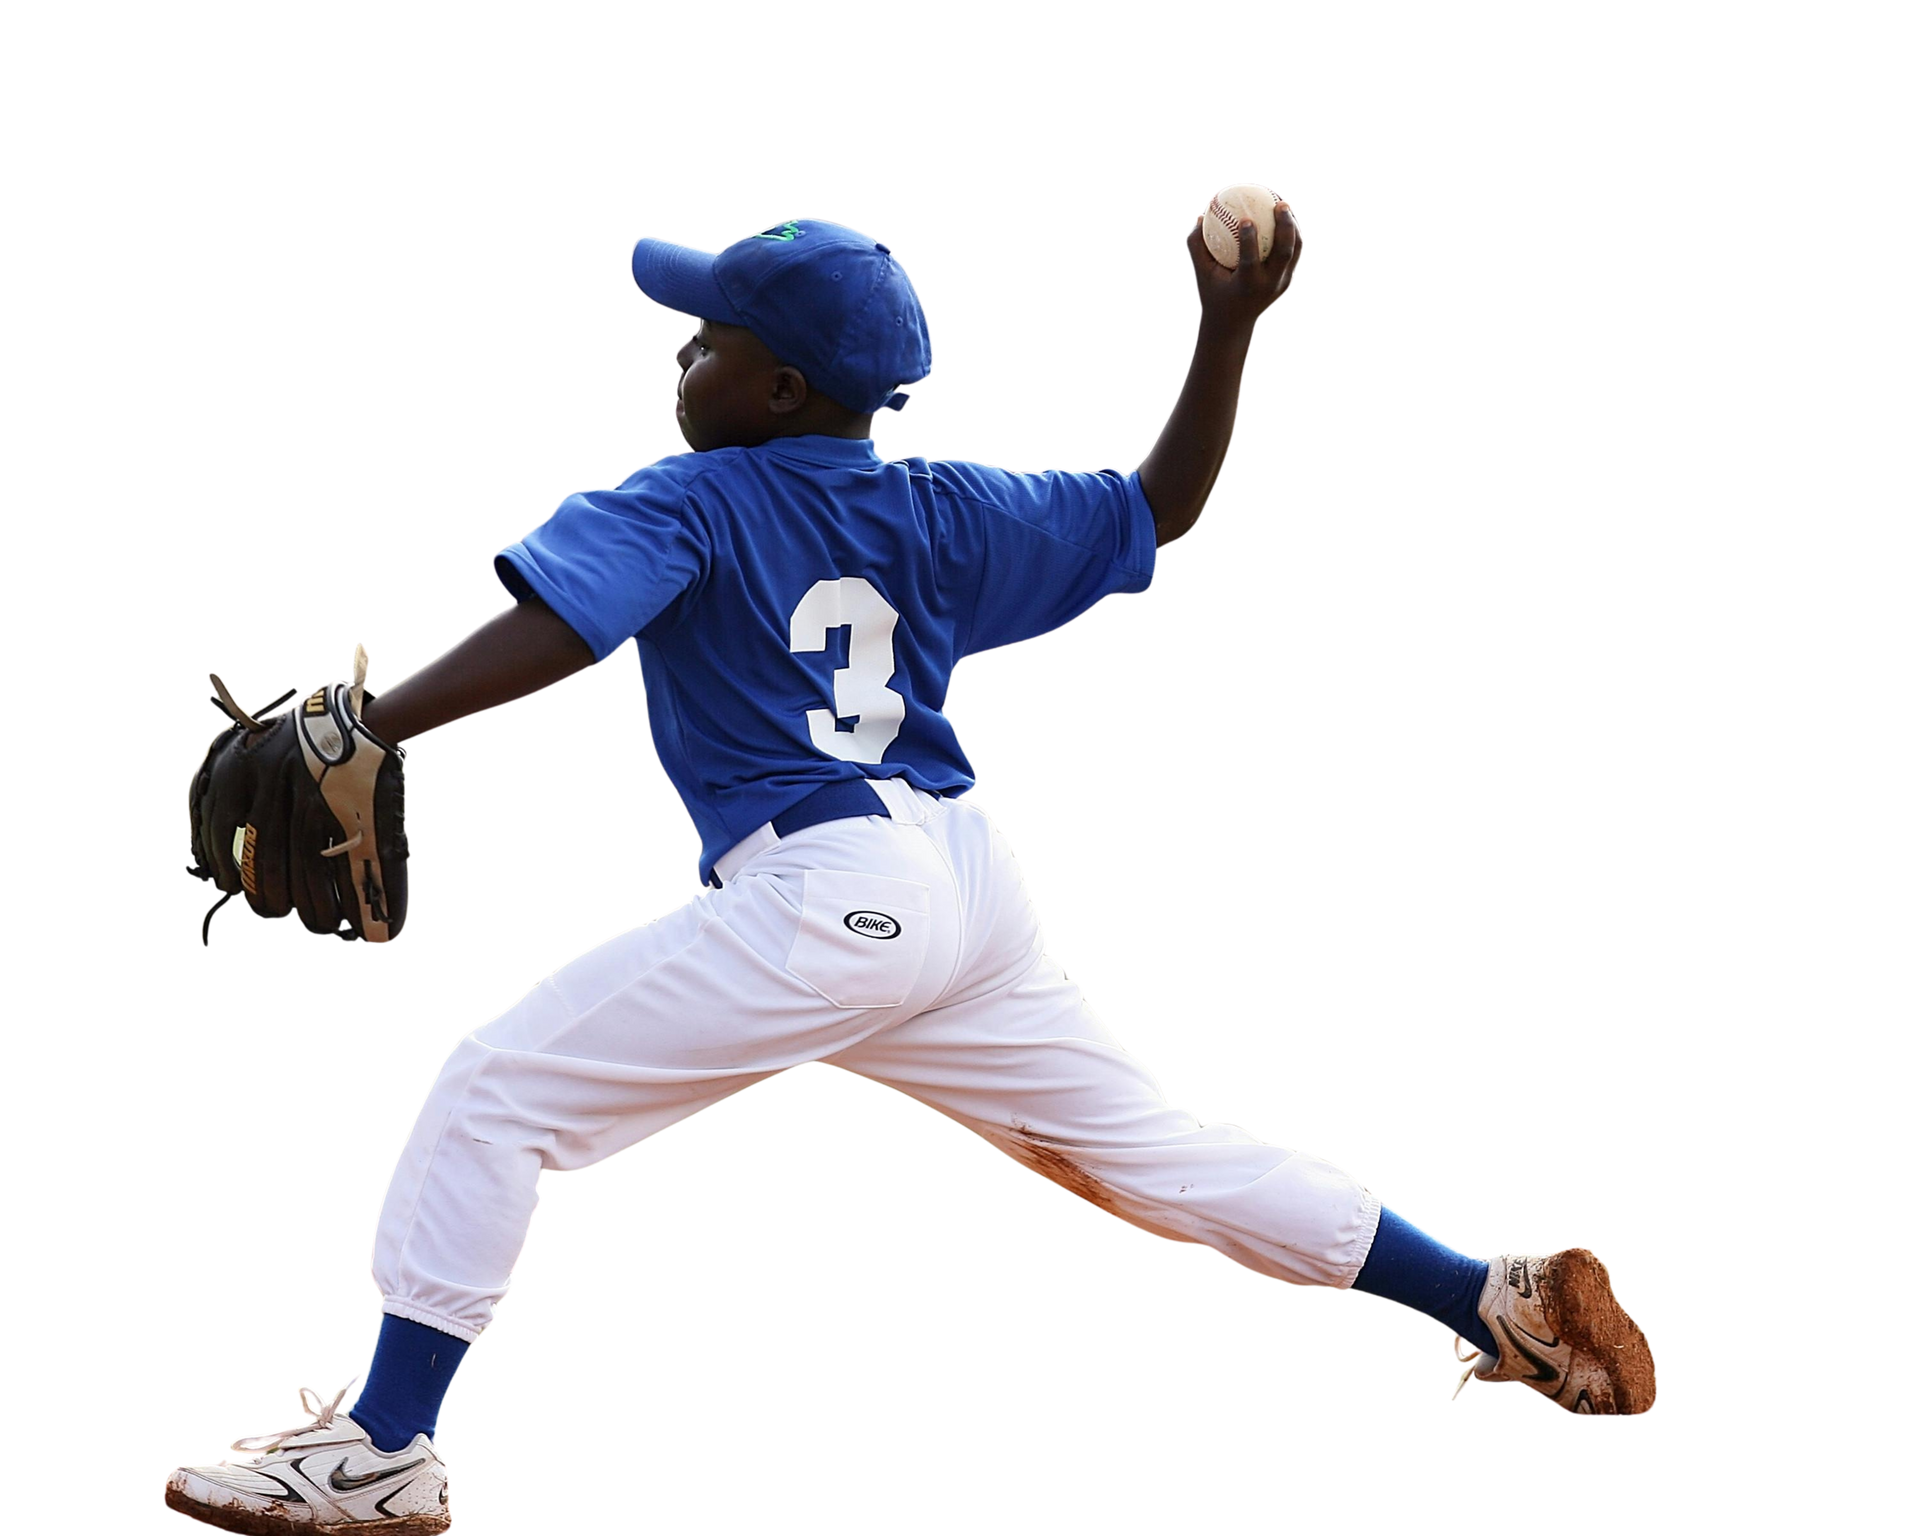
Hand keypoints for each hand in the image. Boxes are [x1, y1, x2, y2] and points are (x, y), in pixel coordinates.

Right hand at [1183, 196, 1304, 334]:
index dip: (1249, 239)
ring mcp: (1281, 284)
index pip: (1250, 261)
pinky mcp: (1288, 282)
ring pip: (1294, 251)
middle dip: (1285, 225)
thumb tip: (1198, 216)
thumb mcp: (1202, 274)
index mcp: (1247, 285)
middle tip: (1279, 204)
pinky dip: (1292, 235)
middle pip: (1283, 252)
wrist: (1234, 324)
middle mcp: (1268, 285)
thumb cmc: (1214, 294)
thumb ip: (1197, 246)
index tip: (1245, 218)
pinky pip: (1294, 254)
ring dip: (1293, 227)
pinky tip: (1285, 219)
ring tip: (1285, 206)